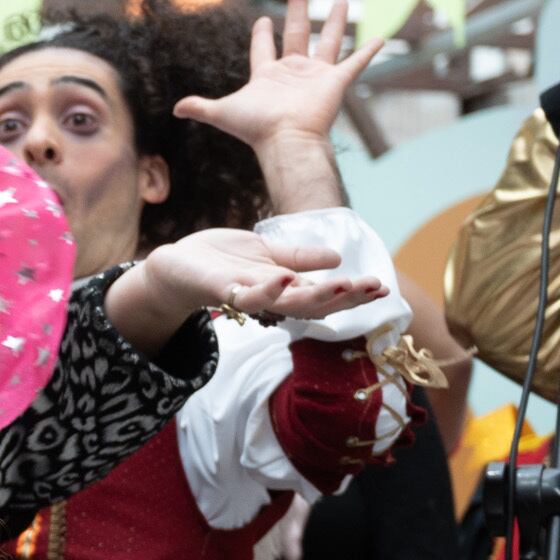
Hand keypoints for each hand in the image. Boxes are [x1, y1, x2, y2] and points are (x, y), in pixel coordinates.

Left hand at [133, 227, 391, 324]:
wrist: (176, 266)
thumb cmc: (222, 261)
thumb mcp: (268, 255)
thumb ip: (300, 258)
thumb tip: (338, 256)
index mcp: (285, 288)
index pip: (325, 294)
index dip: (354, 293)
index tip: (383, 286)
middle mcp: (271, 297)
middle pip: (314, 304)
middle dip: (346, 298)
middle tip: (374, 288)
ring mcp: (247, 297)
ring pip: (286, 304)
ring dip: (315, 296)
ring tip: (343, 284)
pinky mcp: (222, 292)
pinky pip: (246, 296)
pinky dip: (266, 289)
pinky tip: (284, 278)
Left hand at [175, 0, 377, 158]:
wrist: (285, 141)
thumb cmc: (256, 128)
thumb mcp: (222, 112)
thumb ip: (201, 107)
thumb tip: (175, 109)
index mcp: (268, 75)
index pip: (264, 48)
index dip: (263, 34)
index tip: (264, 18)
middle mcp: (293, 72)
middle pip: (297, 31)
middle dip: (299, 5)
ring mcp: (316, 76)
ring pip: (327, 41)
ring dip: (335, 21)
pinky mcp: (336, 82)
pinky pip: (355, 63)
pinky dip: (367, 52)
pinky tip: (378, 38)